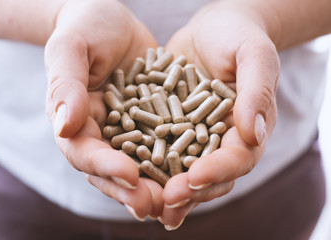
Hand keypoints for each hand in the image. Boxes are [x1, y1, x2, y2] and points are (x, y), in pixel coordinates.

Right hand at [44, 0, 162, 218]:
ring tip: (176, 201)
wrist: (110, 20)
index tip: (129, 174)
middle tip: (154, 205)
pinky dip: (175, 163)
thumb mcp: (71, 48)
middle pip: (111, 171)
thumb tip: (63, 126)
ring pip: (138, 167)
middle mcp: (99, 133)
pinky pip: (161, 146)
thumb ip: (66, 85)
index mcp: (73, 121)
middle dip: (131, 190)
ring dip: (155, 186)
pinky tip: (194, 173)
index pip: (84, 152)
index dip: (105, 166)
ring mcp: (126, 132)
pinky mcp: (150, 124)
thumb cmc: (85, 27)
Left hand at [159, 1, 278, 228]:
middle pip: (208, 175)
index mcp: (247, 130)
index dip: (216, 171)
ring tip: (146, 204)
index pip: (236, 159)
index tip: (193, 178)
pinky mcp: (169, 127)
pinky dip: (145, 163)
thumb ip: (256, 92)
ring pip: (181, 170)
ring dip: (164, 189)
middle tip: (166, 201)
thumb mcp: (254, 55)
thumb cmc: (238, 37)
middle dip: (188, 191)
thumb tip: (254, 134)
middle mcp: (219, 141)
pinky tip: (126, 172)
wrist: (212, 29)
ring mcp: (192, 137)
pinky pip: (157, 148)